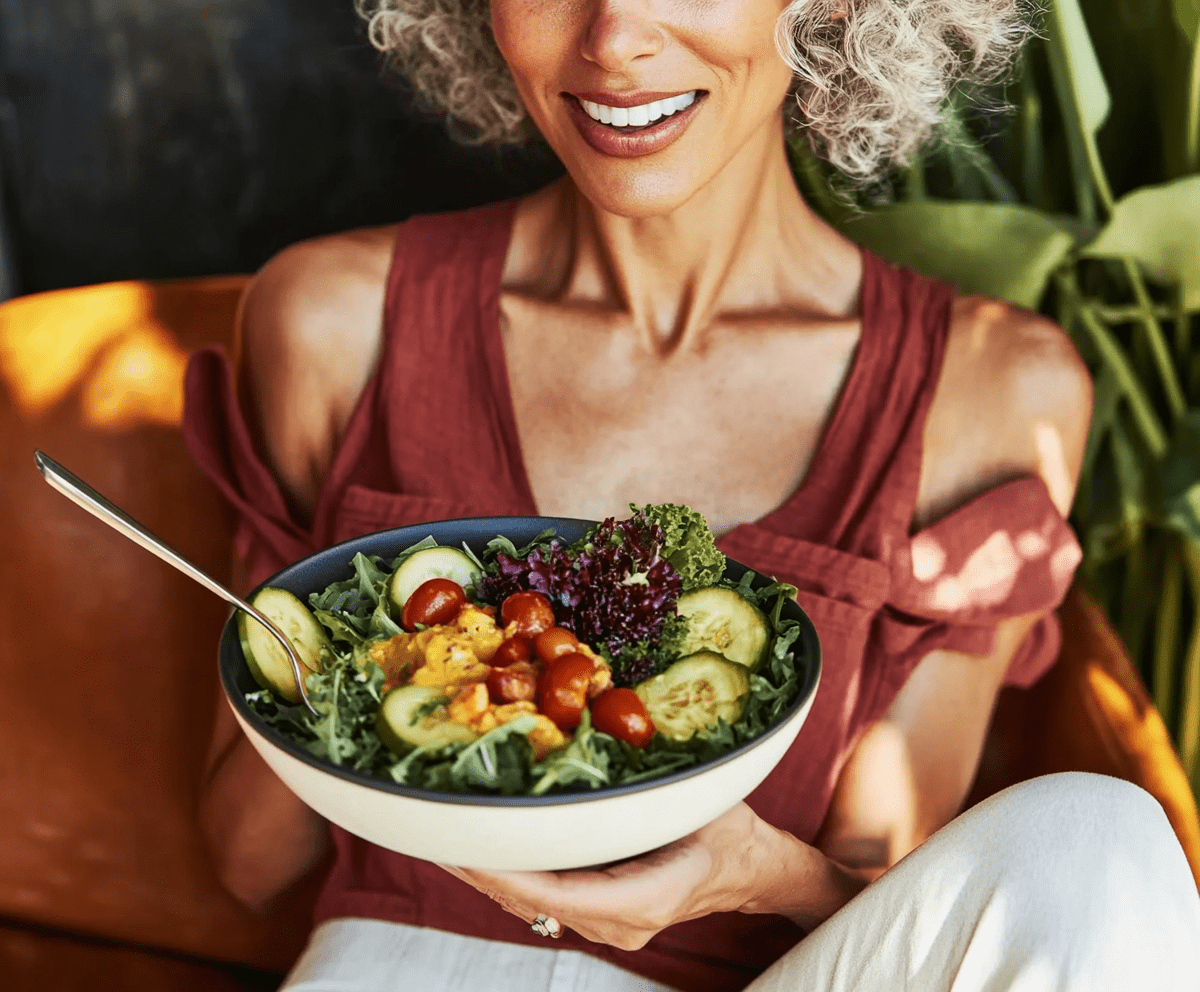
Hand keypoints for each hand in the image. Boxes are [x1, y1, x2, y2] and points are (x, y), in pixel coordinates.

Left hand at [439, 802, 802, 949]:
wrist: (754, 869)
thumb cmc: (733, 829)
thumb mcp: (702, 796)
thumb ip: (653, 781)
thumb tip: (600, 729)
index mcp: (646, 898)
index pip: (560, 894)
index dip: (508, 873)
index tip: (466, 848)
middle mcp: (621, 924)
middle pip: (534, 901)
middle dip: (481, 869)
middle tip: (432, 832)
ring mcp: (609, 926)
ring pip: (532, 905)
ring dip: (486, 873)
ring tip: (440, 838)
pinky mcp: (601, 915)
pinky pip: (545, 899)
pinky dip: (508, 874)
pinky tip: (478, 849)